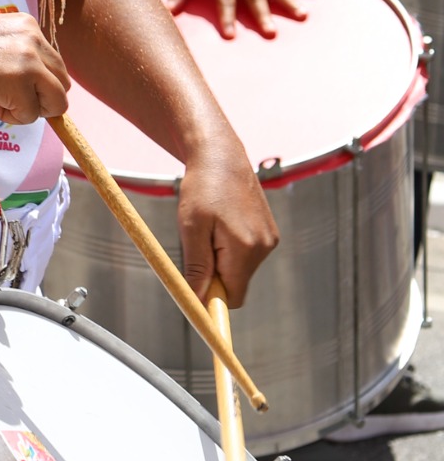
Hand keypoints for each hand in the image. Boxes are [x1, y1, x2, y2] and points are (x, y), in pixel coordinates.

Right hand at [0, 8, 68, 123]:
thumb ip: (17, 52)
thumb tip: (43, 81)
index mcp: (26, 24)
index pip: (54, 63)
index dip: (35, 83)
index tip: (7, 85)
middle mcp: (32, 37)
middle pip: (61, 83)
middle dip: (38, 98)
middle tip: (5, 98)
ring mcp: (27, 59)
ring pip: (56, 102)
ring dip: (29, 110)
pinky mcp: (19, 82)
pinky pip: (32, 114)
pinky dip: (12, 118)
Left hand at [176, 136, 276, 308]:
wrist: (222, 159)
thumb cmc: (202, 190)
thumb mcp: (191, 228)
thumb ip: (197, 266)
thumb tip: (197, 299)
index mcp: (246, 247)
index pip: (233, 297)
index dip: (213, 301)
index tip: (196, 301)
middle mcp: (264, 247)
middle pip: (235, 285)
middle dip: (213, 277)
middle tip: (196, 248)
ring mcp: (270, 240)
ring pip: (239, 270)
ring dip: (219, 260)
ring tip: (208, 230)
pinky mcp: (269, 234)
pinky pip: (245, 256)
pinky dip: (229, 250)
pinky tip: (220, 225)